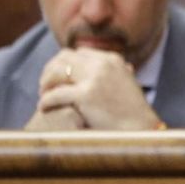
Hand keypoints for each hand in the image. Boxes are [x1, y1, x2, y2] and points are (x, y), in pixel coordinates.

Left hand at [33, 48, 161, 130]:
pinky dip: (46, 101)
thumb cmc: (134, 113)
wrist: (141, 130)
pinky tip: (43, 108)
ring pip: (57, 72)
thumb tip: (111, 69)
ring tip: (43, 95)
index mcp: (112, 59)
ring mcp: (94, 78)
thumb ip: (114, 74)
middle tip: (45, 85)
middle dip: (51, 70)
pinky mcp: (86, 95)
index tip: (58, 77)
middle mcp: (102, 64)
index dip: (65, 63)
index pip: (79, 53)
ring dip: (46, 83)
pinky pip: (55, 94)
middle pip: (65, 58)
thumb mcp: (126, 84)